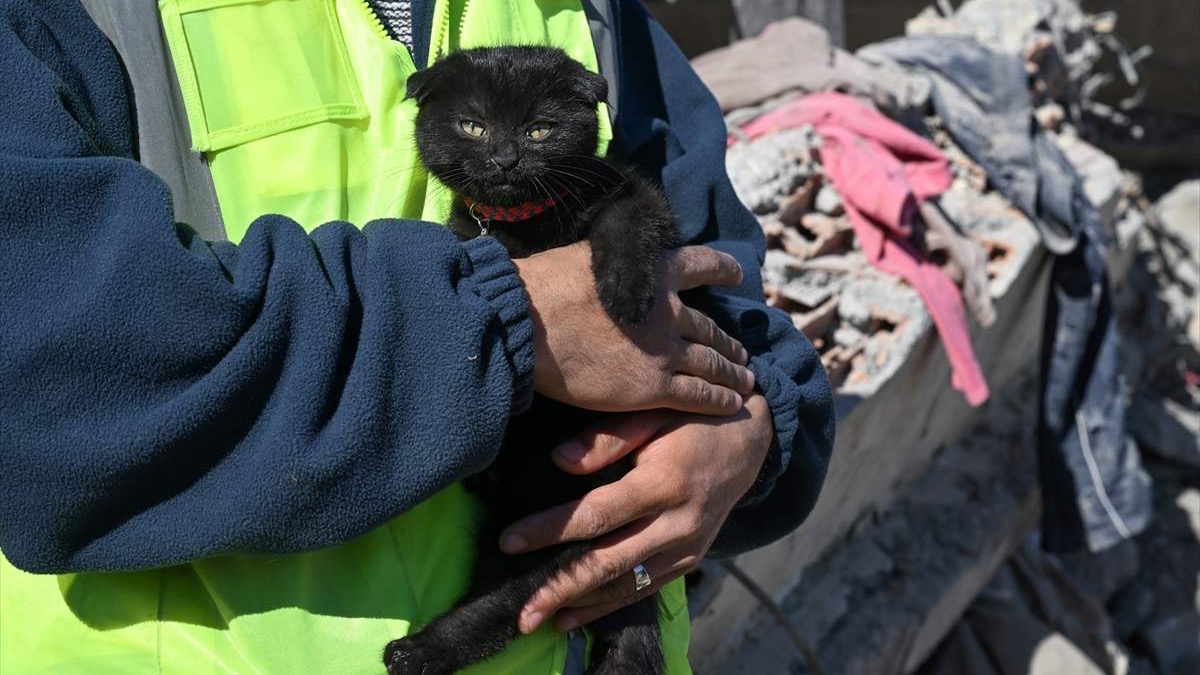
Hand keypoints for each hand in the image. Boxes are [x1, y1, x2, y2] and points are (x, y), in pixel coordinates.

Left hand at [498, 395, 773, 632]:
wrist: (750, 442)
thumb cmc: (692, 421)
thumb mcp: (653, 413)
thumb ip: (607, 437)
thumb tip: (558, 462)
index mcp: (664, 483)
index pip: (597, 514)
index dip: (550, 530)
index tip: (509, 542)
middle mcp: (677, 524)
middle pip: (608, 563)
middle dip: (559, 588)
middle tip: (519, 611)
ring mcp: (686, 548)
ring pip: (625, 585)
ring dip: (579, 606)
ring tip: (536, 621)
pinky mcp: (689, 561)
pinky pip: (644, 590)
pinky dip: (607, 607)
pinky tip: (574, 617)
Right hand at [514, 243, 753, 414]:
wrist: (530, 323)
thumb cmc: (545, 287)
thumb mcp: (591, 258)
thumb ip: (616, 269)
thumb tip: (613, 269)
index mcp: (654, 271)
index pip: (701, 264)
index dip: (723, 270)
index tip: (737, 275)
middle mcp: (668, 310)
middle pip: (710, 327)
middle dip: (728, 342)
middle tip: (741, 352)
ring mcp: (665, 350)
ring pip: (713, 363)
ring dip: (732, 372)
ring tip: (744, 380)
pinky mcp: (654, 386)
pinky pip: (700, 395)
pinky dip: (720, 400)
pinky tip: (732, 405)